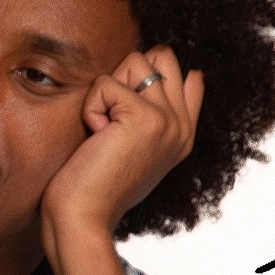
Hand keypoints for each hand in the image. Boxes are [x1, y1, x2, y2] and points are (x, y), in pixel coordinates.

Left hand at [41, 45, 203, 247]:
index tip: (130, 104)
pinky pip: (106, 83)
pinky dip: (91, 107)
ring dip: (106, 91)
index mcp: (183, 135)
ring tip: (102, 128)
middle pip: (161, 57)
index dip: (155, 76)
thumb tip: (165, 75)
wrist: (84, 217)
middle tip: (110, 114)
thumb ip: (152, 118)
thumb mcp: (133, 150)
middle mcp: (181, 126)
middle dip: (126, 74)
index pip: (190, 79)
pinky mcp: (145, 118)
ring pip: (135, 62)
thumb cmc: (94, 185)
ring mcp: (168, 121)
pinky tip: (95, 137)